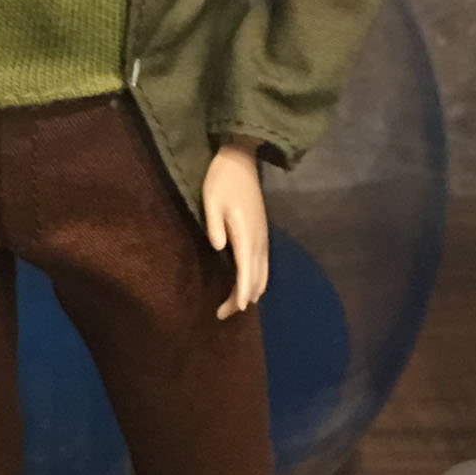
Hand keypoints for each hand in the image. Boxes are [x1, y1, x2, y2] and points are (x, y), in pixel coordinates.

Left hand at [201, 143, 267, 318]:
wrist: (241, 160)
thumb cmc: (221, 180)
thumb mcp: (211, 200)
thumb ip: (214, 225)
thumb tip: (219, 249)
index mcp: (246, 234)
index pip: (247, 272)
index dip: (241, 293)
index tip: (234, 310)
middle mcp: (259, 240)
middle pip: (256, 278)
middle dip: (242, 299)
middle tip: (222, 314)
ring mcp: (263, 237)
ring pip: (263, 274)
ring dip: (250, 291)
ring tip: (233, 306)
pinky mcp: (261, 234)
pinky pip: (263, 265)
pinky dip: (256, 280)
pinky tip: (247, 287)